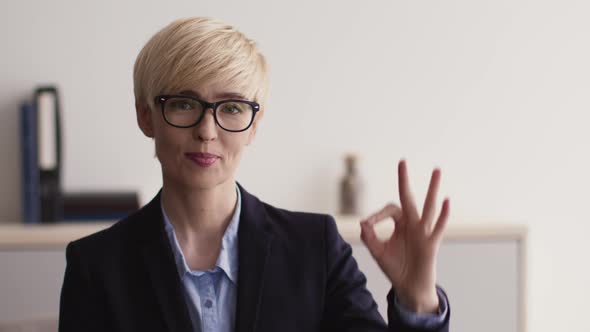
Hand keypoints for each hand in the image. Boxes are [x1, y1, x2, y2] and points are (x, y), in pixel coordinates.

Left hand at [360, 160, 449, 313]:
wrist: (409, 287)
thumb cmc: (396, 267)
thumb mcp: (378, 252)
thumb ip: (370, 238)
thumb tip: (362, 222)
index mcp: (400, 224)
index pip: (390, 209)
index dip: (377, 215)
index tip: (368, 224)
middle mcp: (413, 223)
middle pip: (409, 197)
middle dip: (404, 180)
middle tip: (402, 161)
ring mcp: (424, 232)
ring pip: (428, 206)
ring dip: (432, 188)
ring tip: (436, 170)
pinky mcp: (431, 243)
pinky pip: (439, 226)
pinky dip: (444, 214)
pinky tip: (447, 200)